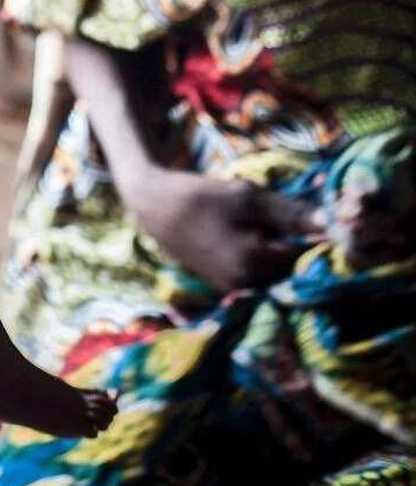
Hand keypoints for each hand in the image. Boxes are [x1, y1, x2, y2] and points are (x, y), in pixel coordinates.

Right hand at [131, 168, 321, 292]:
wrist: (155, 207)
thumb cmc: (201, 198)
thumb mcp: (246, 197)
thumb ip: (290, 213)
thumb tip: (331, 225)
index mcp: (256, 265)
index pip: (305, 257)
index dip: (316, 237)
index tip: (323, 219)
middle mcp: (248, 285)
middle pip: (290, 268)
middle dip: (297, 244)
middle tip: (292, 217)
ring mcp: (235, 288)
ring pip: (273, 271)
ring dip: (279, 251)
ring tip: (268, 223)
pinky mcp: (225, 284)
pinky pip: (256, 274)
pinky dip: (261, 257)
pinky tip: (252, 234)